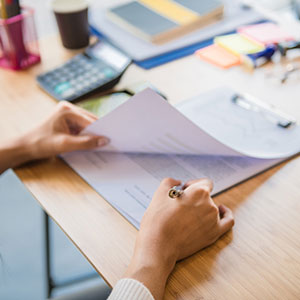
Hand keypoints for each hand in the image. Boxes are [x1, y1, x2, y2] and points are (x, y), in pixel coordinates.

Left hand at [22, 101, 107, 159]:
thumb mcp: (65, 145)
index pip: (90, 121)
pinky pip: (82, 127)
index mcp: (67, 110)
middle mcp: (68, 108)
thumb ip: (86, 143)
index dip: (101, 131)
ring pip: (87, 124)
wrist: (25, 147)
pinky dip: (86, 135)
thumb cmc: (41, 143)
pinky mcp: (67, 120)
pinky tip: (90, 142)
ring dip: (92, 134)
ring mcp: (68, 113)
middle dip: (98, 132)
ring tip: (100, 143)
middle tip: (109, 142)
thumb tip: (104, 141)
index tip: (112, 139)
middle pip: (90, 121)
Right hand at [125, 178, 233, 299]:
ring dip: (201, 208)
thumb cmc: (158, 220)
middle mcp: (210, 204)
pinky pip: (228, 221)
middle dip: (194, 198)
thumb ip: (170, 182)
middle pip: (206, 196)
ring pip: (211, 207)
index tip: (185, 190)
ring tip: (187, 215)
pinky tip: (222, 211)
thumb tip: (178, 183)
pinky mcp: (214, 234)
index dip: (194, 184)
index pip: (204, 182)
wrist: (158, 246)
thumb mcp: (160, 193)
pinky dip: (226, 214)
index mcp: (199, 192)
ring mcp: (213, 220)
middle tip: (180, 206)